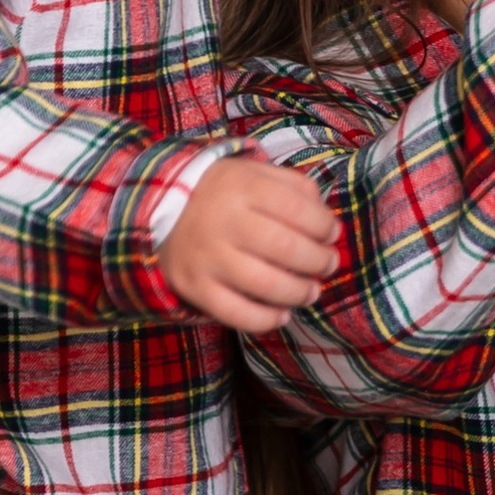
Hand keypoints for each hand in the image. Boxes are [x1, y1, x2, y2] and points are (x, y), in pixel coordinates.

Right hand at [161, 155, 341, 332]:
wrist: (163, 211)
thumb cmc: (225, 194)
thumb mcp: (255, 174)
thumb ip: (296, 188)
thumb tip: (328, 224)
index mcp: (242, 186)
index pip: (297, 209)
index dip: (324, 226)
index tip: (331, 234)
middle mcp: (223, 221)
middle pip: (286, 248)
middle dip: (318, 261)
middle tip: (328, 265)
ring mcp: (207, 257)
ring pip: (266, 284)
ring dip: (299, 293)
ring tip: (311, 291)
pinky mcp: (195, 287)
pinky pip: (237, 313)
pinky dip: (267, 320)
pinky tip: (282, 314)